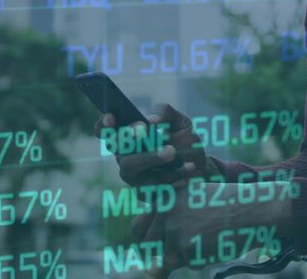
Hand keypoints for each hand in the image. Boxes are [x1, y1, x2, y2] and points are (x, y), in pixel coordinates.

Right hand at [93, 103, 214, 187]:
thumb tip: (151, 121)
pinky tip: (189, 167)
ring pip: (131, 166)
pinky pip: (152, 184)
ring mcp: (132, 175)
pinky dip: (172, 173)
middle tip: (146, 131)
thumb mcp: (180, 122)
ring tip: (173, 151)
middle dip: (128, 138)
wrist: (201, 168)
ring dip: (151, 157)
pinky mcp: (144, 192)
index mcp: (129, 135)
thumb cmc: (185, 141)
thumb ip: (166, 113)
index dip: (104, 124)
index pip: (106, 130)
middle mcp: (124, 155)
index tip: (113, 117)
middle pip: (115, 146)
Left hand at [132, 181, 294, 278]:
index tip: (150, 251)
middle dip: (160, 255)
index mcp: (166, 197)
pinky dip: (202, 260)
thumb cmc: (230, 207)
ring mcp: (173, 228)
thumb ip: (172, 222)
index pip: (138, 227)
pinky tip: (217, 243)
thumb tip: (151, 257)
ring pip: (169, 257)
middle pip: (147, 245)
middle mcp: (164, 210)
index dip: (145, 242)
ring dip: (186, 256)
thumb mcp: (195, 204)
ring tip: (209, 240)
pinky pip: (189, 264)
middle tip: (180, 255)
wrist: (255, 208)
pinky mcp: (185, 245)